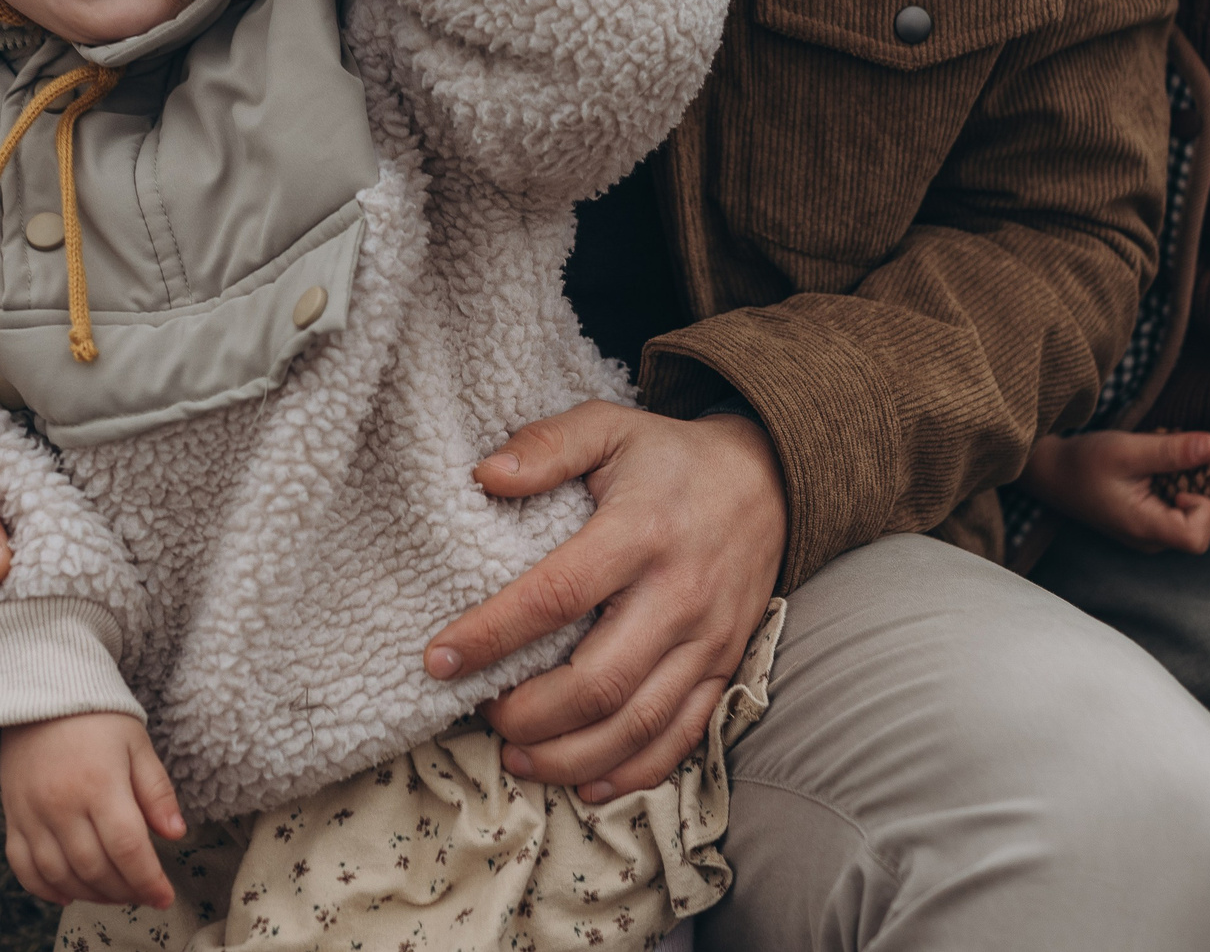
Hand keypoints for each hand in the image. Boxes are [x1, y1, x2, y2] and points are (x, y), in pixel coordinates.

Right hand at [0, 712, 184, 908]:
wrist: (39, 697)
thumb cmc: (97, 718)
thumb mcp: (138, 745)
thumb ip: (157, 792)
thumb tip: (176, 833)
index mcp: (99, 784)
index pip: (127, 847)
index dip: (148, 880)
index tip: (164, 896)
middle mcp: (61, 805)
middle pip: (94, 868)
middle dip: (124, 891)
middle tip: (144, 894)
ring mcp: (31, 816)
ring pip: (60, 875)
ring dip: (91, 895)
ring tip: (116, 895)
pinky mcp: (12, 820)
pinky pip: (23, 868)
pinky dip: (46, 889)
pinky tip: (71, 894)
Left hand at [425, 402, 784, 802]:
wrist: (770, 479)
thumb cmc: (671, 459)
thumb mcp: (610, 426)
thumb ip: (548, 445)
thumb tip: (484, 475)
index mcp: (641, 532)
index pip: (556, 595)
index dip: (492, 634)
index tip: (439, 659)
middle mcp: (679, 593)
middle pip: (599, 681)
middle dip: (529, 713)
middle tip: (483, 713)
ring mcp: (708, 638)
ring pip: (638, 723)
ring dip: (571, 755)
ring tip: (518, 756)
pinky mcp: (726, 665)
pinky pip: (683, 736)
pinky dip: (634, 772)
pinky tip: (587, 783)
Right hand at [1017, 430, 1209, 553]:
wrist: (1055, 472)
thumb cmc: (1084, 462)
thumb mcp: (1125, 449)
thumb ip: (1170, 451)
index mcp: (1145, 527)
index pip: (1198, 536)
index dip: (1208, 506)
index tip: (1191, 476)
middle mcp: (1154, 537)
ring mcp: (1156, 530)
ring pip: (1206, 517)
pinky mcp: (1156, 517)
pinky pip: (1190, 507)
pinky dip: (1200, 483)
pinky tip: (1192, 459)